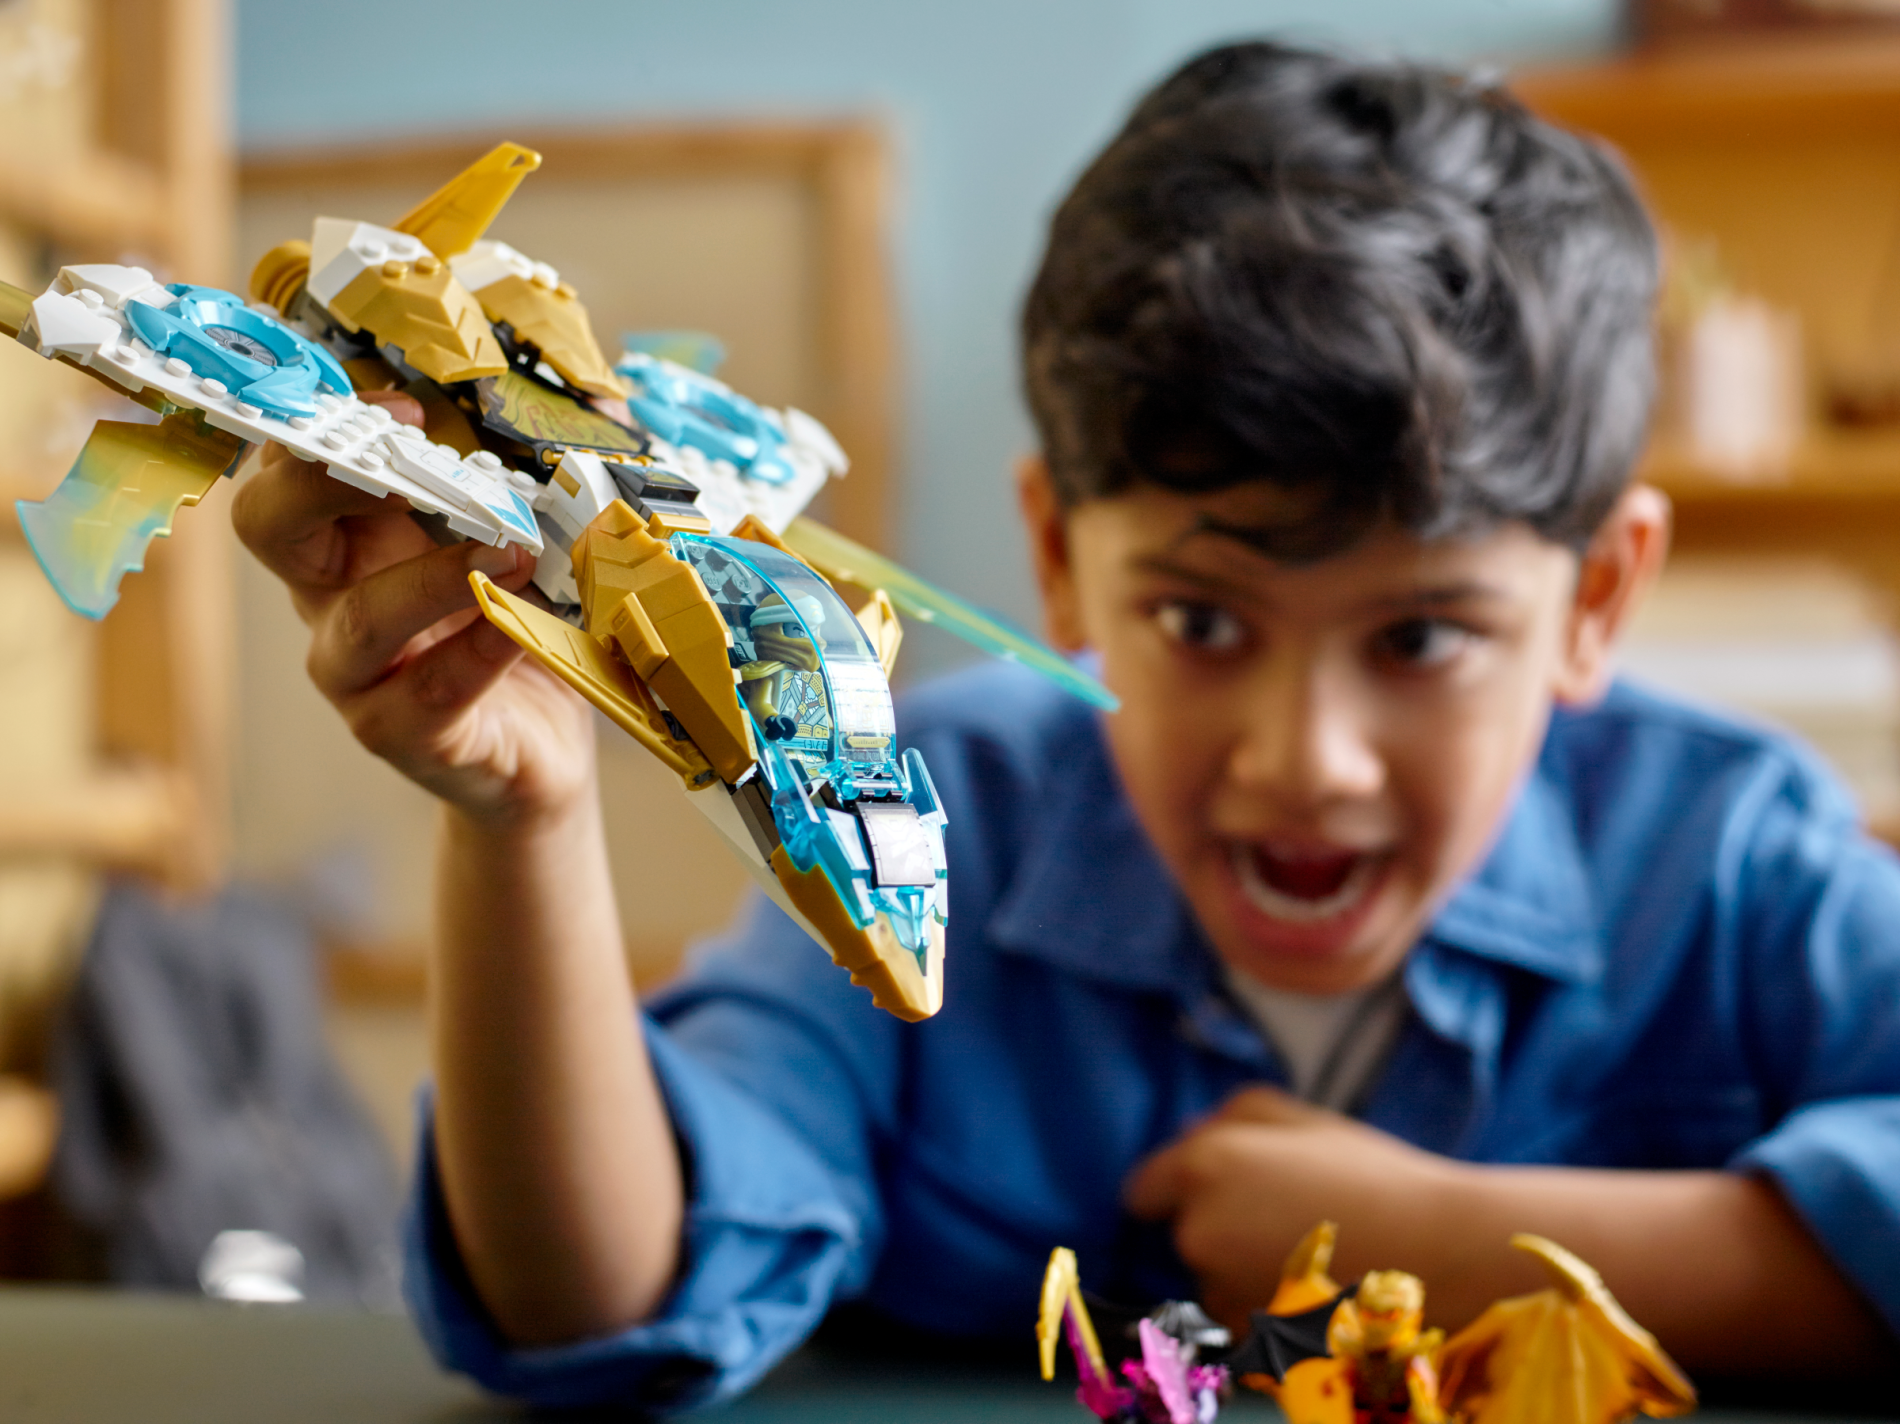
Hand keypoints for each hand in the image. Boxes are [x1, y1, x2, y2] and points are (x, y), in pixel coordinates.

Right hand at [230, 391, 593, 828]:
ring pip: (358, 620)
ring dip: (434, 578)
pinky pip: (427, 691)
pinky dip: (478, 652)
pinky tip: (520, 625)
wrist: (543, 752)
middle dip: (317, 479)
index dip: (326, 423)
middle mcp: (336, 599)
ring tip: (514, 550)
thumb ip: (546, 470)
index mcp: (356, 536)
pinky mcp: (404, 734)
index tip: (404, 403)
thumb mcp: (536, 539)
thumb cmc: (527, 630)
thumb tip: (593, 394)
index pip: (291, 462)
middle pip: (267, 527)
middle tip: (409, 449)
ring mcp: (360, 674)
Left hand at [1124, 1085, 1465, 1325]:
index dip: (1176, 1190)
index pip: (1145, 1190)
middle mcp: (1198, 1231)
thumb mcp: (1302, 1119)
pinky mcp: (1250, 1340)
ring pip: (1214, 1281)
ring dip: (1241, 1272)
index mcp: (1204, 1168)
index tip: (1214, 1194)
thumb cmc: (1373, 1176)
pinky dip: (1265, 1310)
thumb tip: (1190, 1131)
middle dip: (1220, 1227)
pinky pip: (1242, 1321)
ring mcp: (1221, 1292)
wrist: (1440, 1254)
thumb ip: (1234, 1117)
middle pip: (1185, 1234)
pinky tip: (1314, 1293)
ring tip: (1310, 1258)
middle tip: (1287, 1220)